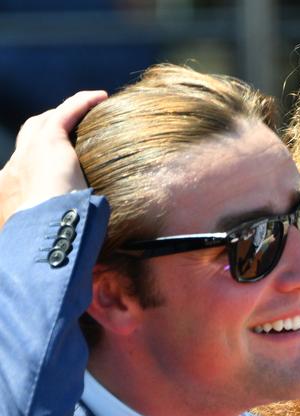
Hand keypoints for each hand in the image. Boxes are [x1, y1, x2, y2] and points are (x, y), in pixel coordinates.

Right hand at [0, 90, 106, 229]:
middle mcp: (15, 168)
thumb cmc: (49, 243)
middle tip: (71, 132)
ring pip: (44, 121)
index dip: (39, 164)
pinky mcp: (49, 141)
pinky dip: (81, 103)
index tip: (58, 169)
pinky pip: (66, 112)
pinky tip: (100, 98)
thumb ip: (60, 231)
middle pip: (29, 138)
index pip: (24, 169)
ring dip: (65, 114)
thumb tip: (83, 243)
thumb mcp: (49, 237)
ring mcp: (28, 153)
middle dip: (47, 131)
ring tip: (86, 111)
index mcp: (10, 191)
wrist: (42, 235)